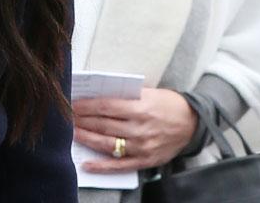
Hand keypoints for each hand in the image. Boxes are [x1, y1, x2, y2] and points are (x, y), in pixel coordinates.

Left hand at [74, 87, 196, 172]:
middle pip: (103, 125)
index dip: (86, 106)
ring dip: (86, 138)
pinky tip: (88, 164)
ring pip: (107, 144)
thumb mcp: (147, 93)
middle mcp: (140, 129)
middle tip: (66, 117)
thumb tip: (95, 96)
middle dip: (81, 121)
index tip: (71, 104)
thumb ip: (123, 95)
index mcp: (140, 108)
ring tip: (72, 133)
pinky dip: (102, 166)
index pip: (105, 107)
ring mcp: (142, 146)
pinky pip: (120, 165)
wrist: (192, 123)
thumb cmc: (167, 104)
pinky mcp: (145, 160)